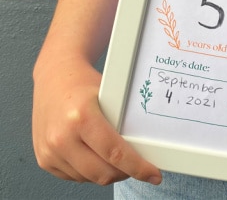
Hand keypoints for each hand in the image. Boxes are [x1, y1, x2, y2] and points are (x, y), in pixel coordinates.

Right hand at [32, 57, 161, 185]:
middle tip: (137, 165)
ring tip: (114, 155)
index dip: (138, 167)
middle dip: (125, 173)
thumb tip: (145, 147)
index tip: (153, 174)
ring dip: (106, 172)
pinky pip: (75, 177)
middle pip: (103, 173)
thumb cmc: (84, 84)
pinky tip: (95, 154)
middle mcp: (61, 137)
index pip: (115, 153)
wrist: (54, 77)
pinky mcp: (44, 160)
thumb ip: (122, 121)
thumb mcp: (109, 96)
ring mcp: (50, 151)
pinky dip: (89, 171)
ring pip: (90, 178)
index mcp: (81, 117)